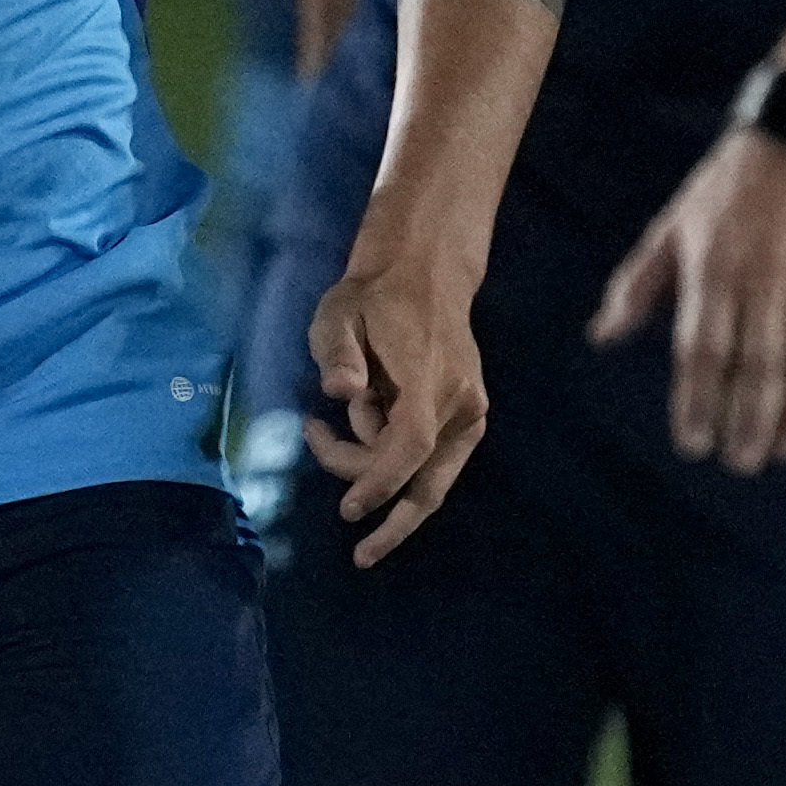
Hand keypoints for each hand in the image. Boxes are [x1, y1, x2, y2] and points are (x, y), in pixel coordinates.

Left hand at [300, 238, 491, 562]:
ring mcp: (472, 415)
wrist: (426, 275)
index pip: (412, 445)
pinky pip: (432, 463)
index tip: (349, 511)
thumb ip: (338, 353)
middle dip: (367, 486)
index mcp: (430, 377)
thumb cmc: (374, 297)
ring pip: (426, 477)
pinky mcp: (470, 420)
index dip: (381, 482)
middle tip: (313, 436)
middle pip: (417, 474)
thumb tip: (340, 391)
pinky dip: (394, 459)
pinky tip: (365, 421)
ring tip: (341, 415)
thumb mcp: (337, 314)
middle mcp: (463, 403)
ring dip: (376, 467)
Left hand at [589, 129, 785, 468]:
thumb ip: (639, 284)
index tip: (693, 443)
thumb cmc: (726, 187)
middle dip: (749, 420)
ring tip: (780, 452)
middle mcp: (763, 280)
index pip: (703, 348)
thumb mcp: (672, 225)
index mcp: (713, 270)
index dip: (698, 400)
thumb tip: (603, 335)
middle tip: (740, 463)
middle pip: (758, 364)